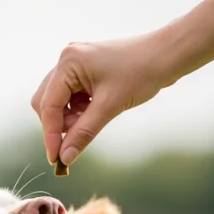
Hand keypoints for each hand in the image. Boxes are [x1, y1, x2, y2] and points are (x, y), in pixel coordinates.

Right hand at [32, 33, 175, 167]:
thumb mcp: (110, 107)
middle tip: (74, 142)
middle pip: (47, 102)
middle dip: (58, 125)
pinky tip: (94, 114)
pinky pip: (71, 96)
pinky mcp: (84, 70)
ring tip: (90, 123)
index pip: (48, 106)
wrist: (166, 56)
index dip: (51, 135)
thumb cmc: (141, 73)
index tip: (55, 158)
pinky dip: (78, 111)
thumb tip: (65, 158)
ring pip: (58, 101)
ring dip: (69, 119)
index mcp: (68, 63)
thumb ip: (83, 133)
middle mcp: (67, 60)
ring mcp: (75, 64)